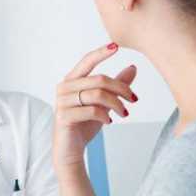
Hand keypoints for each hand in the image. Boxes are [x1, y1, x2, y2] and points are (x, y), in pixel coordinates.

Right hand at [53, 43, 137, 168]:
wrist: (71, 149)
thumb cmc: (84, 124)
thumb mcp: (104, 103)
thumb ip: (115, 86)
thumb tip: (133, 67)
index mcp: (72, 80)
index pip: (87, 61)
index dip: (101, 53)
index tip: (117, 46)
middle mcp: (64, 88)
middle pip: (99, 79)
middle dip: (121, 89)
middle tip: (134, 99)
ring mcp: (62, 102)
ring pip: (97, 95)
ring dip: (116, 104)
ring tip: (125, 113)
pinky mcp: (64, 116)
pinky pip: (91, 110)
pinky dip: (105, 115)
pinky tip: (109, 121)